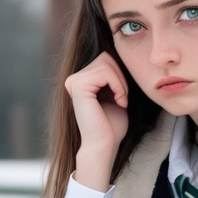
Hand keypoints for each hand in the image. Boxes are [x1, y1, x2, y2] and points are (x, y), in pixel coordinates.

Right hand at [64, 53, 129, 191]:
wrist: (104, 145)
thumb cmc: (112, 126)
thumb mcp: (115, 95)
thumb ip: (113, 76)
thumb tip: (120, 52)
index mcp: (81, 81)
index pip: (105, 59)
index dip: (120, 75)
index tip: (122, 97)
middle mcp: (74, 80)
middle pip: (106, 57)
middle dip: (120, 77)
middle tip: (123, 99)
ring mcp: (73, 81)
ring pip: (107, 63)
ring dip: (121, 83)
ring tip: (121, 101)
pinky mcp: (78, 86)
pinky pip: (106, 72)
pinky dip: (119, 86)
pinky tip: (119, 102)